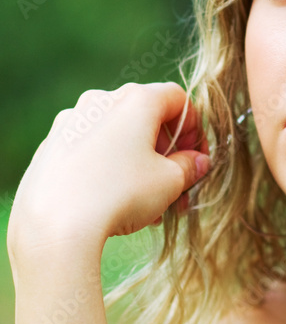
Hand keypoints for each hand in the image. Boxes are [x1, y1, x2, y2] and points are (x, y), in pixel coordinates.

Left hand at [8, 82, 209, 254]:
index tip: (197, 159)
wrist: (55, 224)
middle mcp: (100, 101)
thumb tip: (197, 162)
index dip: (194, 128)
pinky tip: (114, 202)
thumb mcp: (170, 182)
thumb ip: (190, 166)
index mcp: (135, 100)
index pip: (177, 99)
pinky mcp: (50, 147)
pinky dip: (108, 168)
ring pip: (116, 136)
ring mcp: (70, 123)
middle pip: (145, 117)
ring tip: (149, 204)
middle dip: (166, 151)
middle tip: (177, 186)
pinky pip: (90, 151)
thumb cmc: (120, 195)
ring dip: (138, 163)